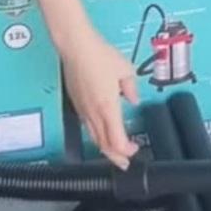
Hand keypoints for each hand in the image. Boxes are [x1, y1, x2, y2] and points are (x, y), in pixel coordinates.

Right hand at [61, 28, 140, 168]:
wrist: (75, 46)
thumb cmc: (100, 55)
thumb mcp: (124, 68)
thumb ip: (131, 88)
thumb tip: (133, 99)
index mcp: (107, 107)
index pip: (116, 140)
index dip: (126, 151)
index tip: (135, 150)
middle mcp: (93, 112)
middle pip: (103, 144)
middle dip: (115, 157)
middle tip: (125, 164)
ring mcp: (82, 109)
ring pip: (94, 137)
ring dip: (105, 148)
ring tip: (114, 153)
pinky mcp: (76, 103)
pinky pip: (87, 126)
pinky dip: (96, 135)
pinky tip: (101, 132)